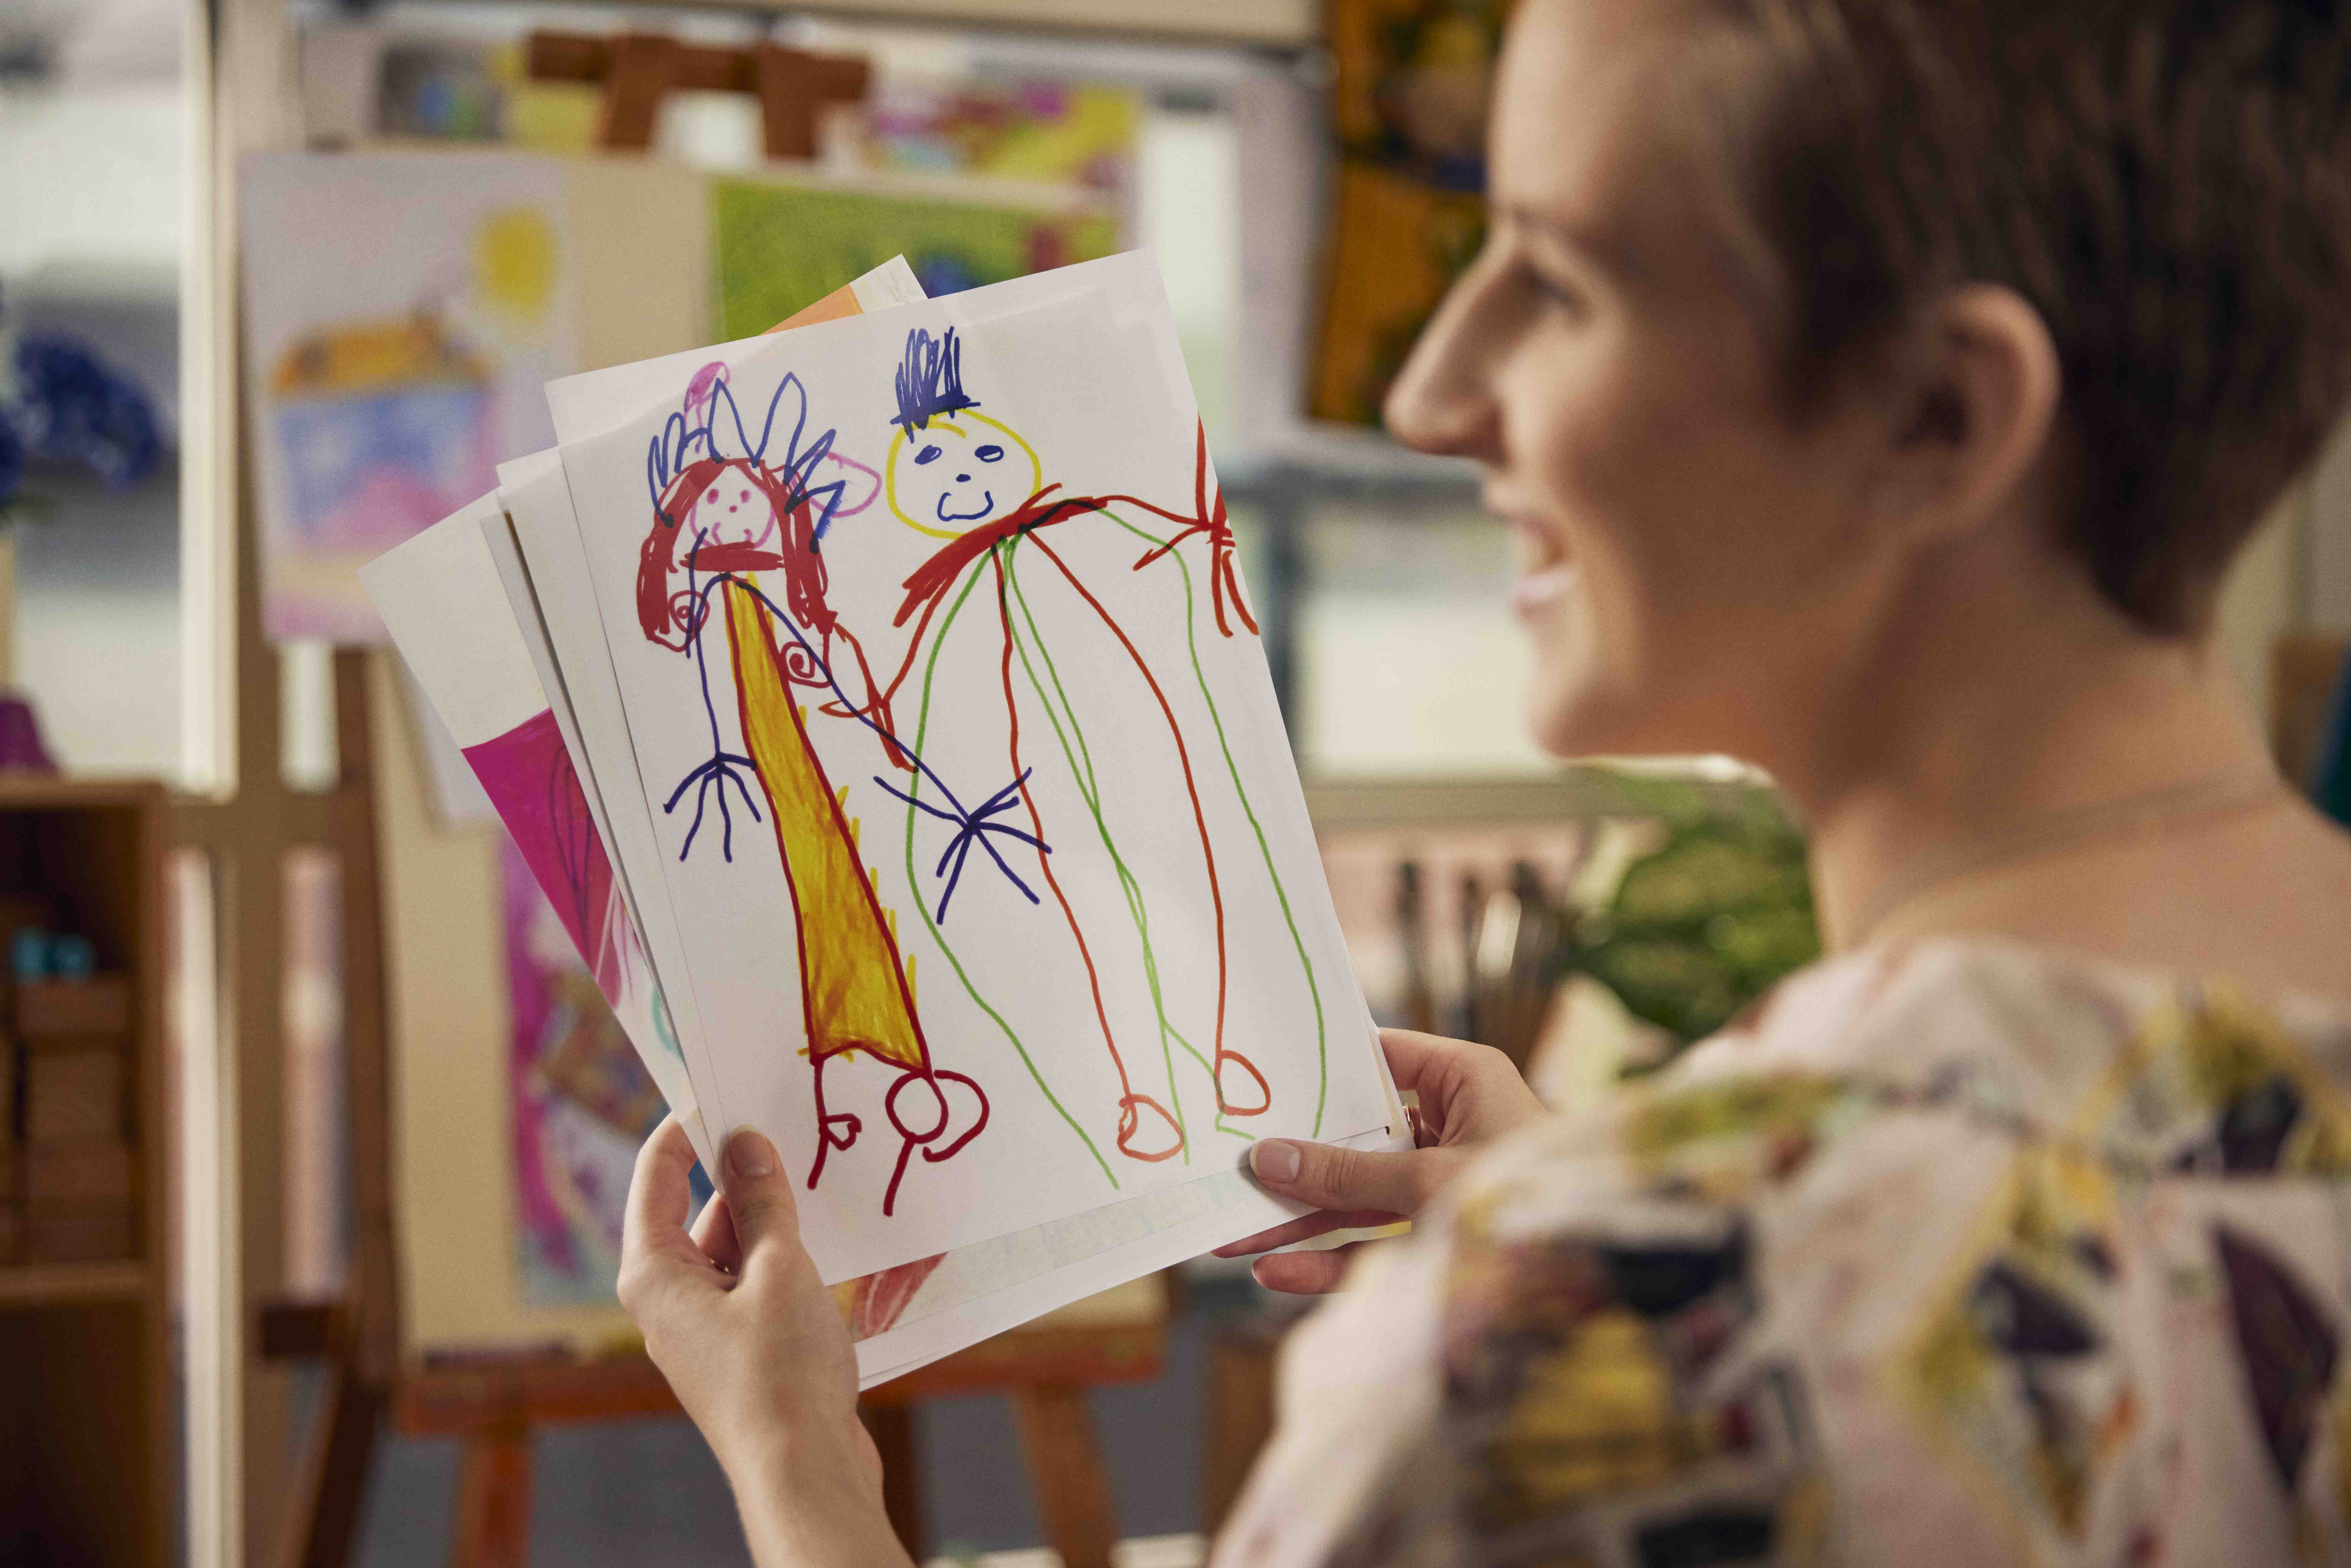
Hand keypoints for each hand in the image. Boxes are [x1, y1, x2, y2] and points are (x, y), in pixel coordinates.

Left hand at [619, 1118, 910, 1567]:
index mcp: (653, 1273)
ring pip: (731, 1248)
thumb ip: (761, 1203)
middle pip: (697, 1211)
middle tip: (792, 1130)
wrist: (803, 1470)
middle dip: (742, 1174)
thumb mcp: (778, 1268)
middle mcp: (666, 1298)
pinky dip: (780, 1260)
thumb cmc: (781, 1372)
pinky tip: (824, 1245)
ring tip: (819, 1187)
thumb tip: (747, 1143)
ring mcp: (700, 1328)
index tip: (727, 1088)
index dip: (689, 1126)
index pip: (657, 1174)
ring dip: (770, 1221)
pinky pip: (751, 1283)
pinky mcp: (735, 1351)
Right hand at [1213, 1029, 1546, 1293]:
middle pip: (1356, 1136)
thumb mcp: (1428, 1180)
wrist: (1609, 1271)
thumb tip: (1267, 1158)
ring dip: (1298, 1222)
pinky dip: (1330, 1261)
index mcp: (1464, 1080)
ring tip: (1232, 1237)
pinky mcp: (1442, 1236)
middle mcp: (1451, 1124)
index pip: (1377, 1056)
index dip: (1318, 1068)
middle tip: (1227, 1172)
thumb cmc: (1531, 1199)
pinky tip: (1278, 1274)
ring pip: (1358, 1197)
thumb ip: (1347, 1175)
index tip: (1257, 1078)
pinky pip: (1377, 1244)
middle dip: (1292, 1163)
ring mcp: (1443, 1183)